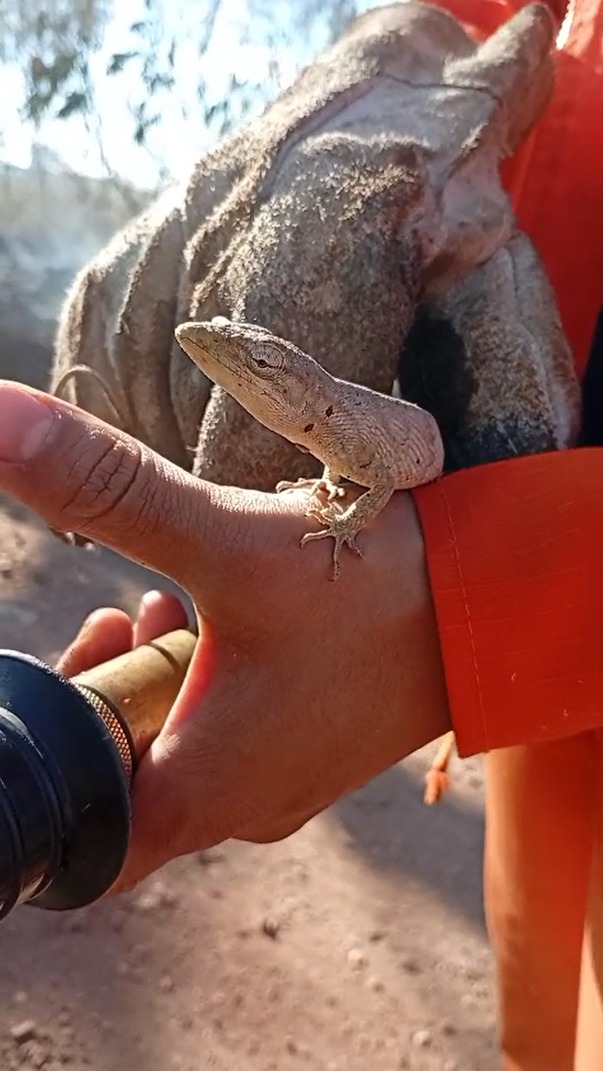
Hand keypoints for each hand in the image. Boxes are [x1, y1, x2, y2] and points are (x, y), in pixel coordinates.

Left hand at [0, 381, 449, 889]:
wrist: (498, 602)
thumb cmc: (374, 590)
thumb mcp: (230, 539)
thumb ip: (109, 490)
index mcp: (206, 790)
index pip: (86, 840)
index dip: (55, 768)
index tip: (70, 671)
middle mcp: (242, 807)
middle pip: (129, 790)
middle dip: (105, 701)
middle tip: (113, 621)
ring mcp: (285, 783)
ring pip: (183, 757)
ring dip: (157, 684)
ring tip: (159, 607)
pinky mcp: (315, 749)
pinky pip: (235, 738)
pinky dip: (208, 687)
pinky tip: (220, 617)